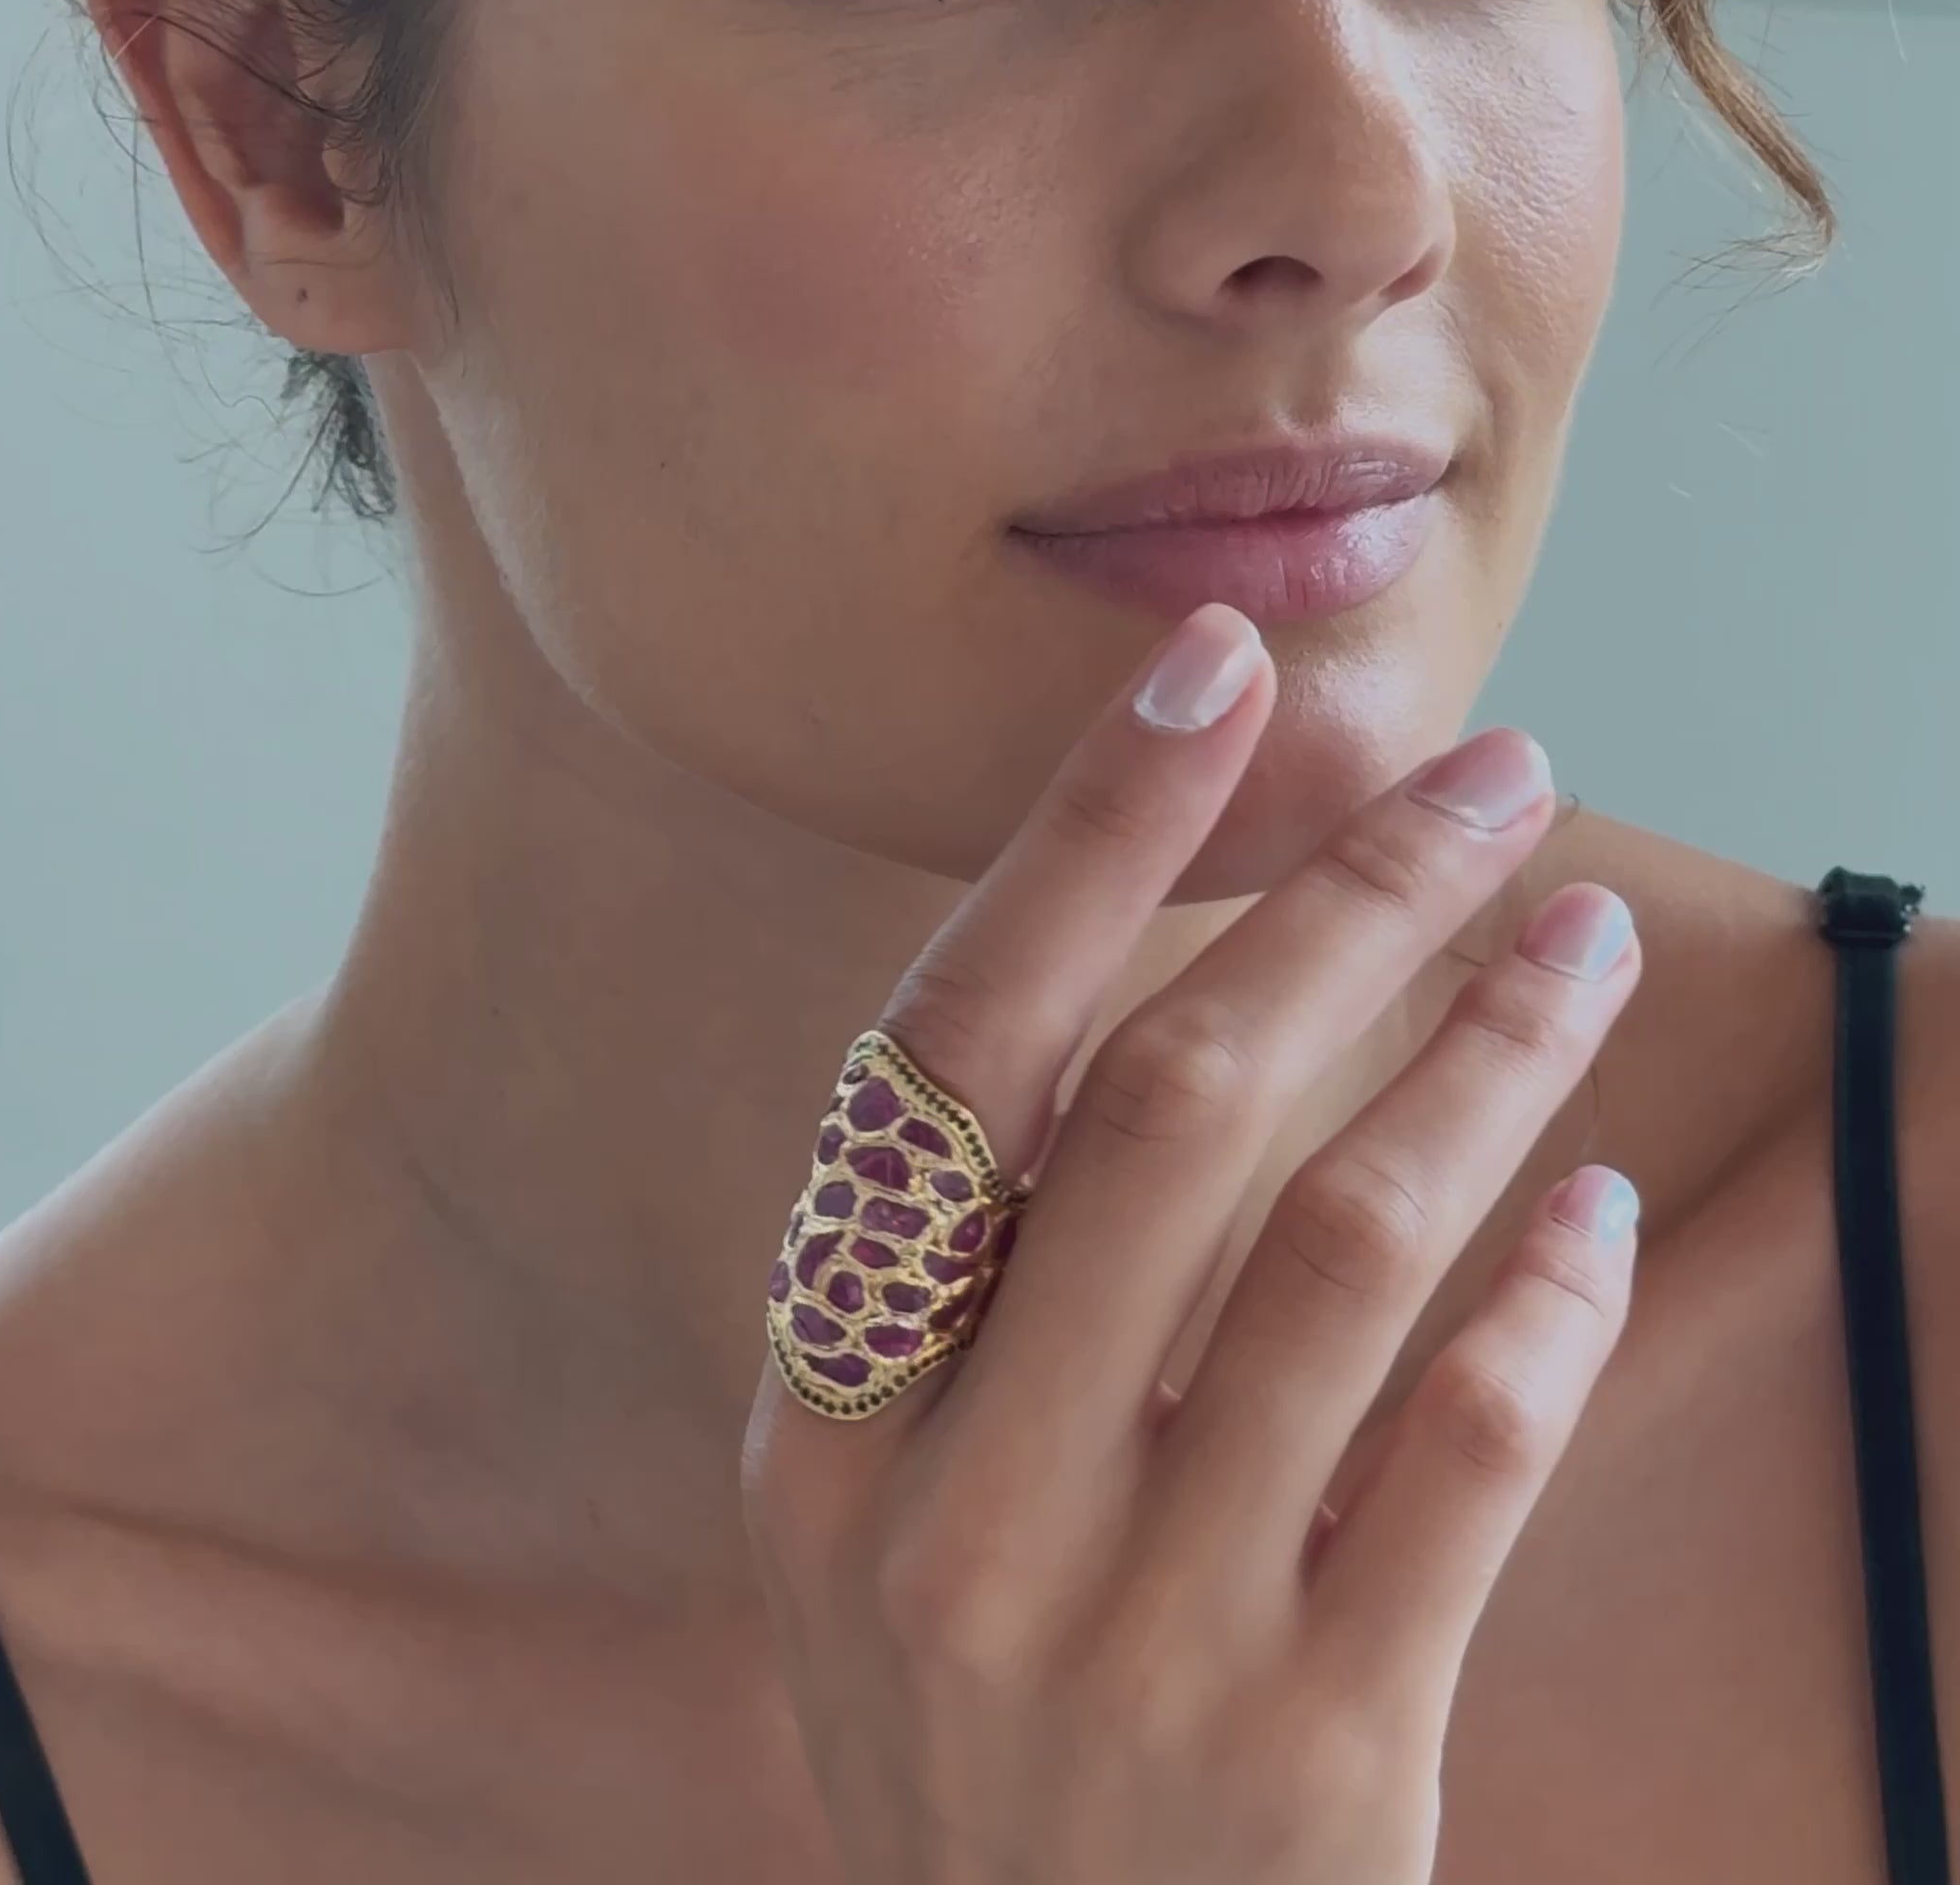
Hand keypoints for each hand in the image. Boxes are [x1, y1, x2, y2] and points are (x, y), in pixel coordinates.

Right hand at [742, 601, 1642, 1884]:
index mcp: (823, 1424)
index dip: (1084, 842)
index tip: (1215, 676)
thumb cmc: (986, 1728)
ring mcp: (1126, 1637)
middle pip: (1164, 1107)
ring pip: (1336, 1247)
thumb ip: (972, 1298)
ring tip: (1584, 935)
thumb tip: (1148, 1005)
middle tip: (1490, 772)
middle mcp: (948, 1510)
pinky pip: (1460, 1453)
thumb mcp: (899, 1520)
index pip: (953, 1059)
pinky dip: (1545, 1298)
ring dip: (1486, 1054)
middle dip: (1339, 899)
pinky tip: (1605, 1203)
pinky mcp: (1309, 1752)